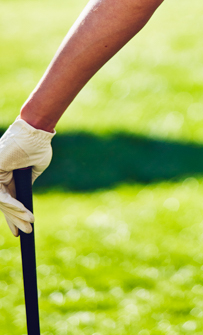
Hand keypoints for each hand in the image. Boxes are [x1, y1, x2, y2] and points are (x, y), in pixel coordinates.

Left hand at [0, 118, 53, 235]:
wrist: (37, 131)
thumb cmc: (38, 145)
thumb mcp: (34, 169)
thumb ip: (27, 182)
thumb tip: (24, 197)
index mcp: (7, 174)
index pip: (7, 199)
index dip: (13, 215)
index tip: (20, 230)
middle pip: (4, 204)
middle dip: (14, 220)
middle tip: (24, 233)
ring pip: (3, 202)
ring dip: (17, 215)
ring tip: (29, 224)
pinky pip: (2, 196)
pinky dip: (14, 206)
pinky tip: (25, 213)